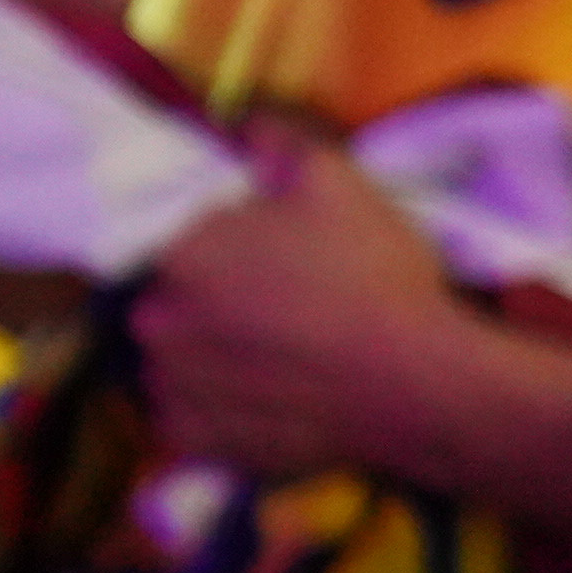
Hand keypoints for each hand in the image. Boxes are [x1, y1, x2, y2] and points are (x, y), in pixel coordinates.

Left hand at [137, 130, 489, 485]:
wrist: (416, 383)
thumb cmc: (374, 277)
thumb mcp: (340, 185)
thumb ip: (280, 147)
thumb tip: (246, 129)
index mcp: (179, 254)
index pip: (179, 240)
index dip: (224, 248)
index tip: (268, 260)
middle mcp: (154, 321)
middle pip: (169, 302)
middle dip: (209, 303)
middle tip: (273, 310)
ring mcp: (171, 388)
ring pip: (173, 362)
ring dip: (206, 358)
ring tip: (273, 360)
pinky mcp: (195, 443)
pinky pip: (188, 420)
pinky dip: (214, 411)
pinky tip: (263, 399)